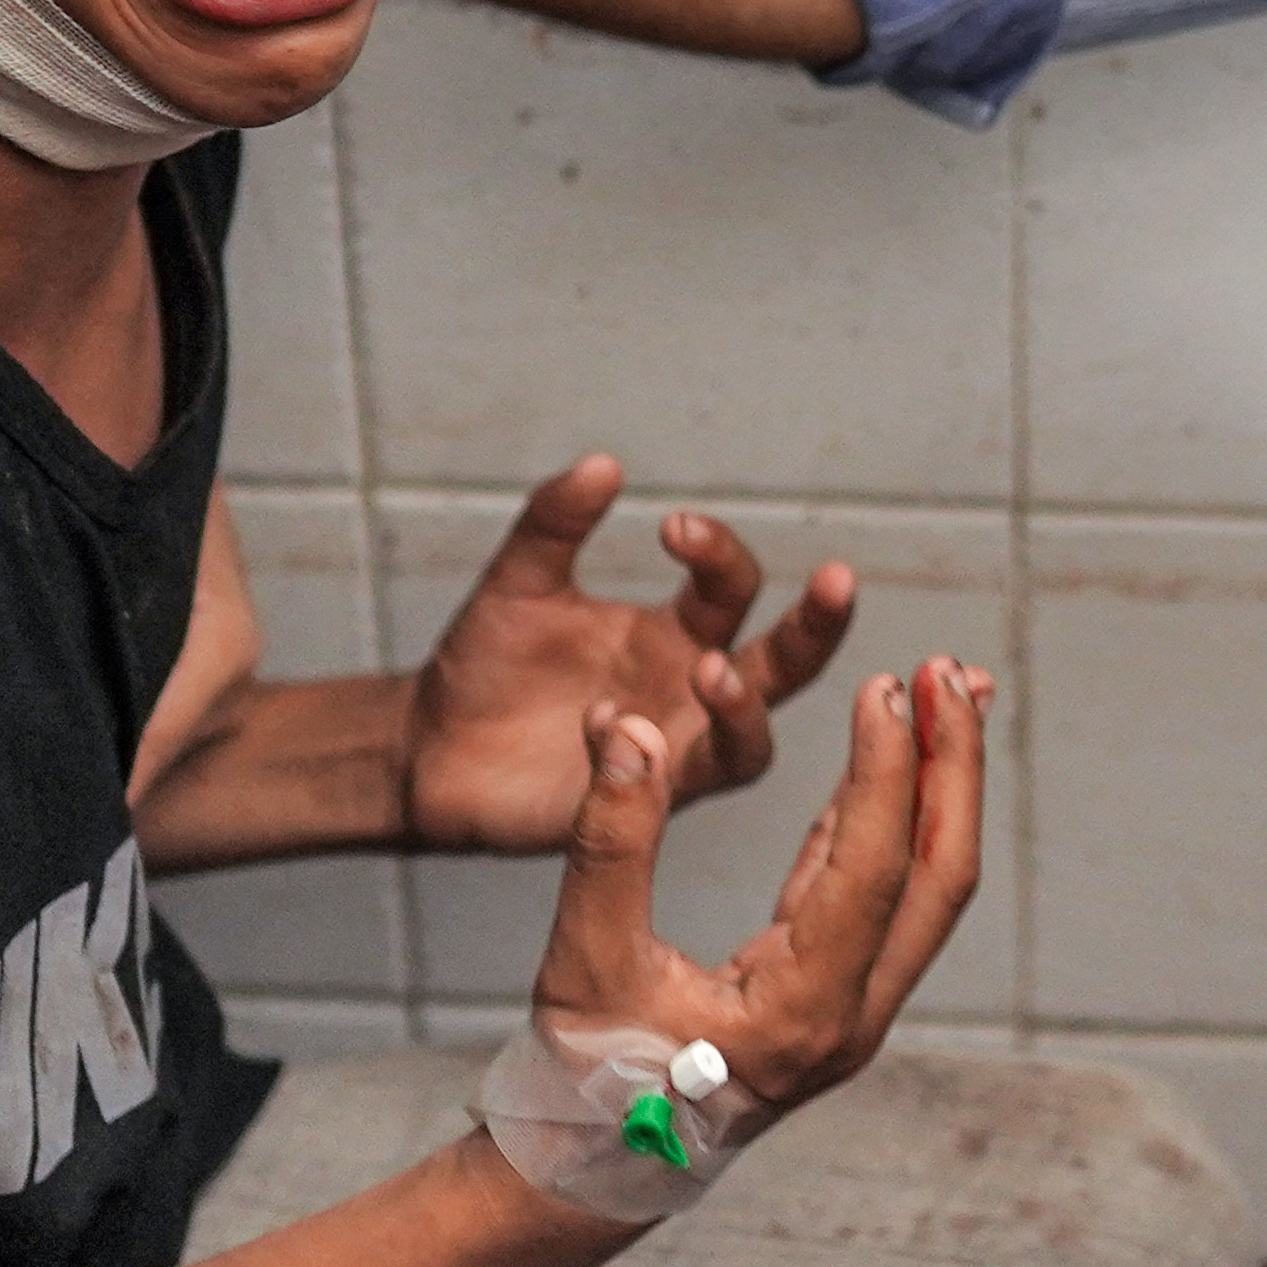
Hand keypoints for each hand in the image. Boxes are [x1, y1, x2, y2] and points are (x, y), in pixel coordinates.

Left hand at [400, 452, 857, 854]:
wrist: (429, 748)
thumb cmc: (483, 666)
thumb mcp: (518, 582)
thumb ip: (554, 523)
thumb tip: (606, 463)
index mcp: (673, 631)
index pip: (731, 585)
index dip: (716, 550)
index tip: (672, 527)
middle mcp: (689, 690)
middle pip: (787, 662)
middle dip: (818, 623)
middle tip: (837, 578)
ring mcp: (671, 751)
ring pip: (753, 739)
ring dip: (745, 705)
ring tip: (709, 669)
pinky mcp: (638, 803)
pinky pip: (678, 788)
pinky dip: (652, 752)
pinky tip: (604, 721)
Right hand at [525, 661, 988, 1136]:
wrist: (593, 1169)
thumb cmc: (586, 1079)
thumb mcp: (584, 959)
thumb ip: (610, 844)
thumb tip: (636, 733)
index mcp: (802, 1014)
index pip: (875, 869)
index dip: (887, 768)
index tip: (889, 682)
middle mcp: (849, 1018)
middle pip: (941, 877)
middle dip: (953, 767)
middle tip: (953, 671)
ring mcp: (849, 1014)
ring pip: (926, 889)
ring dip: (939, 790)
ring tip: (949, 697)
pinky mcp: (829, 1000)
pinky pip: (878, 899)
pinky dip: (890, 824)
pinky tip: (888, 765)